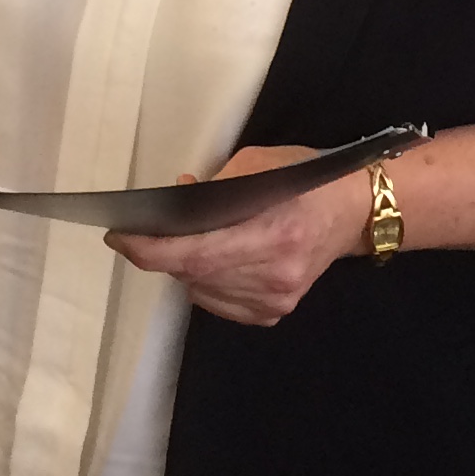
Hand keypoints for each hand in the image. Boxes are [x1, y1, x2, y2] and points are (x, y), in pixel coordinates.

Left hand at [107, 146, 368, 326]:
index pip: (195, 253)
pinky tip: (214, 260)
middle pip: (193, 273)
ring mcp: (275, 299)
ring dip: (184, 267)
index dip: (149, 250)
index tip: (119, 236)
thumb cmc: (307, 178)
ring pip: (201, 291)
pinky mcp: (275, 312)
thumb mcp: (260, 163)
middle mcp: (273, 274)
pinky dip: (206, 282)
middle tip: (147, 230)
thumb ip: (214, 185)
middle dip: (162, 252)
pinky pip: (219, 303)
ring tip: (187, 240)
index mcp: (272, 233)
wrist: (354, 211)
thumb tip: (175, 199)